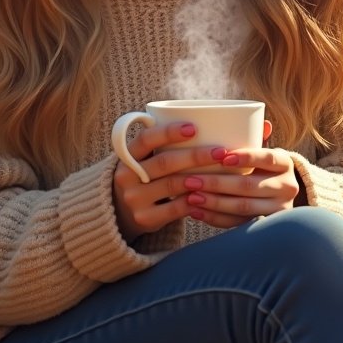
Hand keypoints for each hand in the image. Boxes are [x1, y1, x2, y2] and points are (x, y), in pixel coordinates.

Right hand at [113, 122, 229, 240]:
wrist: (121, 212)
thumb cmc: (143, 175)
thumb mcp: (142, 158)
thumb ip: (161, 144)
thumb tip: (203, 124)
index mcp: (127, 155)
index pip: (146, 139)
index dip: (169, 132)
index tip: (193, 127)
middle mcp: (126, 176)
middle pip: (164, 162)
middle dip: (195, 156)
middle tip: (220, 151)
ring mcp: (134, 199)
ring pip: (172, 185)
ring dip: (200, 178)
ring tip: (221, 172)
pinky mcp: (145, 218)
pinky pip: (175, 209)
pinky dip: (195, 200)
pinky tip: (210, 194)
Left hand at [182, 134, 299, 228]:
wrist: (279, 195)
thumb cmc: (263, 166)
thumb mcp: (263, 151)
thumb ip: (256, 136)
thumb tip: (260, 120)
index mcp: (285, 163)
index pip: (267, 157)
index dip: (246, 157)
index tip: (222, 157)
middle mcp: (286, 187)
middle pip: (249, 186)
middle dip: (216, 183)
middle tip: (190, 180)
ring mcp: (277, 209)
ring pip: (242, 207)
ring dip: (213, 202)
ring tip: (190, 196)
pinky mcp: (264, 225)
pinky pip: (237, 224)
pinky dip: (215, 218)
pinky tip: (196, 212)